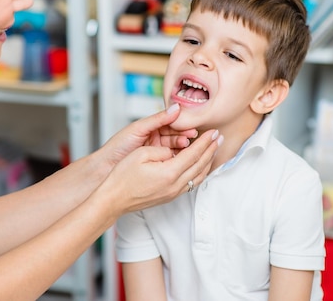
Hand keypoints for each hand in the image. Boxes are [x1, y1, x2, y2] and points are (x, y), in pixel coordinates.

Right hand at [98, 127, 220, 214]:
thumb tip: (172, 151)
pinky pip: (191, 184)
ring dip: (208, 162)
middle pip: (200, 165)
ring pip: (198, 176)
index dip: (205, 142)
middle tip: (219, 137)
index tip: (213, 132)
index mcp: (169, 172)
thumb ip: (161, 150)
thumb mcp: (140, 155)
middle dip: (211, 150)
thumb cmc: (122, 177)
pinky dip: (200, 172)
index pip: (193, 154)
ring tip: (214, 150)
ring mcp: (173, 193)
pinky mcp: (169, 197)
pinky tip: (200, 166)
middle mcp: (174, 185)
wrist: (113, 200)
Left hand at [99, 104, 198, 167]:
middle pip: (176, 135)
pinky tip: (182, 157)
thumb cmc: (118, 146)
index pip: (171, 123)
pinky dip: (177, 157)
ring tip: (185, 147)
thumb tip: (176, 108)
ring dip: (182, 147)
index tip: (189, 127)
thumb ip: (158, 118)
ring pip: (175, 147)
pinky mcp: (156, 163)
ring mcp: (156, 151)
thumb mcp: (138, 128)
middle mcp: (155, 138)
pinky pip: (171, 158)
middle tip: (190, 137)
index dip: (181, 125)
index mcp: (151, 127)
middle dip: (184, 136)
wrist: (106, 167)